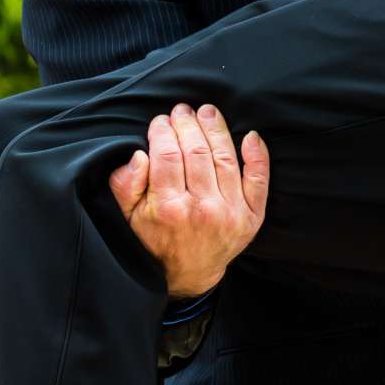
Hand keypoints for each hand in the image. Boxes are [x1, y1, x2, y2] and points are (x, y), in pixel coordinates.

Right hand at [109, 103, 270, 299]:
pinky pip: (259, 180)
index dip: (163, 131)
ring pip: (225, 158)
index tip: (160, 121)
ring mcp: (230, 212)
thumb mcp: (128, 217)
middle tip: (182, 111)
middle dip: (187, 124)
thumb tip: (139, 155)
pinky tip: (250, 136)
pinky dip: (258, 156)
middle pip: (197, 151)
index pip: (167, 154)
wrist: (189, 274)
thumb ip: (125, 185)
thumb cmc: (155, 239)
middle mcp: (202, 209)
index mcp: (168, 208)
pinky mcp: (251, 216)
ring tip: (207, 112)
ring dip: (216, 129)